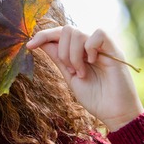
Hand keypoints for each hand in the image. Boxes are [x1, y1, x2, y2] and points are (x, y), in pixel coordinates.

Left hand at [26, 26, 143, 131]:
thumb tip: (41, 43)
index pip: (59, 34)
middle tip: (71, 71)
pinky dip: (89, 48)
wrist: (114, 114)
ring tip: (82, 72)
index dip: (43, 35)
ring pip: (77, 32)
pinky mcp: (114, 49)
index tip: (29, 46)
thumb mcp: (70, 77)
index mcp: (79, 51)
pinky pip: (98, 34)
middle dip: (62, 52)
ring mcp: (102, 47)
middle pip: (66, 30)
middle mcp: (90, 45)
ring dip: (73, 55)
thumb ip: (58, 59)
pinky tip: (92, 62)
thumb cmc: (95, 98)